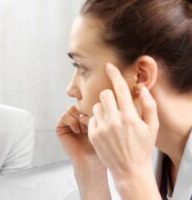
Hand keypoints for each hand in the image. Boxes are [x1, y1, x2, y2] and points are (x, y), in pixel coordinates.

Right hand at [56, 106, 110, 199]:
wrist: (92, 161)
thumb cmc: (104, 146)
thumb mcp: (107, 125)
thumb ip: (104, 110)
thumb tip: (104, 95)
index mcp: (88, 114)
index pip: (88, 100)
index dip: (95, 106)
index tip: (100, 118)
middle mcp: (77, 116)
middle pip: (80, 103)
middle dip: (86, 111)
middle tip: (92, 122)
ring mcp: (68, 122)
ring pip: (72, 108)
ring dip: (79, 117)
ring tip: (86, 128)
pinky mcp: (60, 127)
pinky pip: (64, 116)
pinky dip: (72, 122)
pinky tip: (78, 131)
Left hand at [88, 63, 158, 179]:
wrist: (129, 169)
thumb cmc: (141, 147)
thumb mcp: (152, 126)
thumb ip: (149, 105)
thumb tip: (141, 89)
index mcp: (129, 116)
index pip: (120, 89)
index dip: (114, 75)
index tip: (109, 66)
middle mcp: (114, 121)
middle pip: (104, 94)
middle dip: (109, 96)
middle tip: (114, 105)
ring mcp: (102, 128)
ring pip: (96, 106)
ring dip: (103, 109)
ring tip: (111, 121)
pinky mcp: (93, 134)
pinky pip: (92, 118)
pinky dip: (97, 120)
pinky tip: (105, 130)